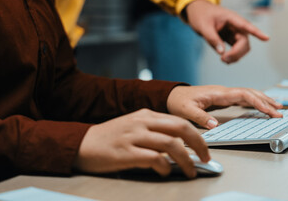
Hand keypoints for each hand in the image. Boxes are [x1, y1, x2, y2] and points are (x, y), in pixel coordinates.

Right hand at [74, 109, 208, 177]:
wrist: (81, 143)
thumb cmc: (110, 138)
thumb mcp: (134, 126)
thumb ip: (155, 131)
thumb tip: (179, 146)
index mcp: (146, 115)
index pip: (180, 121)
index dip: (197, 136)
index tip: (204, 149)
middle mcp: (142, 122)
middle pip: (180, 128)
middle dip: (198, 144)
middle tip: (206, 158)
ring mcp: (134, 136)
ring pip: (171, 144)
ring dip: (186, 160)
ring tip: (191, 170)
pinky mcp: (126, 153)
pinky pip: (153, 158)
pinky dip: (165, 167)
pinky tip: (166, 172)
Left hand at [167, 85, 282, 128]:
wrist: (172, 95)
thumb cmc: (178, 102)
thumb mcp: (186, 111)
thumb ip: (200, 117)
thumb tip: (215, 124)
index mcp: (218, 93)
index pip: (243, 94)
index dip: (258, 102)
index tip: (269, 110)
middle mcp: (224, 91)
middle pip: (250, 93)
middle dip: (266, 101)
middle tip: (280, 111)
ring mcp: (225, 94)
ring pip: (249, 94)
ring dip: (263, 100)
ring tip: (277, 107)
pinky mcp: (224, 98)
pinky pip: (243, 98)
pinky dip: (255, 101)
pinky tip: (261, 106)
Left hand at [185, 0, 268, 63]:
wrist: (197, 12)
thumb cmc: (201, 15)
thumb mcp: (203, 26)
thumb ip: (212, 38)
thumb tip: (222, 52)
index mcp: (232, 18)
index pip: (246, 26)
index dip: (257, 33)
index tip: (267, 38)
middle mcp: (237, 26)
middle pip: (245, 42)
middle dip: (237, 53)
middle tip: (223, 59)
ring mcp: (235, 33)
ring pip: (243, 48)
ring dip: (236, 56)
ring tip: (223, 60)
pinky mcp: (231, 39)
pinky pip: (237, 50)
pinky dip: (232, 56)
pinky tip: (224, 59)